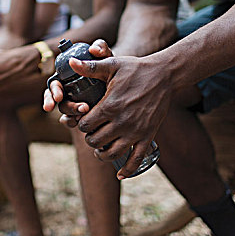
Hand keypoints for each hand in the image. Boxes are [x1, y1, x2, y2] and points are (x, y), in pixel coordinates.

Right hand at [43, 39, 112, 126]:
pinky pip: (73, 121)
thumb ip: (101, 48)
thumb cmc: (110, 66)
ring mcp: (75, 103)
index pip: (54, 85)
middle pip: (58, 101)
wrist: (123, 81)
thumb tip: (93, 49)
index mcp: (67, 77)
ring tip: (84, 113)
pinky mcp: (82, 114)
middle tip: (75, 108)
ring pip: (65, 112)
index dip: (52, 91)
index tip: (59, 97)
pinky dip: (75, 122)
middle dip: (63, 106)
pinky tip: (81, 121)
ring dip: (71, 114)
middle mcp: (68, 91)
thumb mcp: (107, 57)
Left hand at [63, 52, 172, 179]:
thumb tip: (69, 61)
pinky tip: (120, 174)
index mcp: (109, 106)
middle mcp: (121, 122)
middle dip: (90, 138)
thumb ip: (90, 67)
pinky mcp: (148, 136)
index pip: (85, 126)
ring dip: (102, 154)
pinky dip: (127, 170)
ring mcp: (135, 131)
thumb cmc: (136, 69)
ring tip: (100, 150)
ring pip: (112, 153)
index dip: (80, 124)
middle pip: (95, 141)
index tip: (84, 120)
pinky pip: (136, 159)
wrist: (165, 75)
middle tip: (92, 133)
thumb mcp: (112, 65)